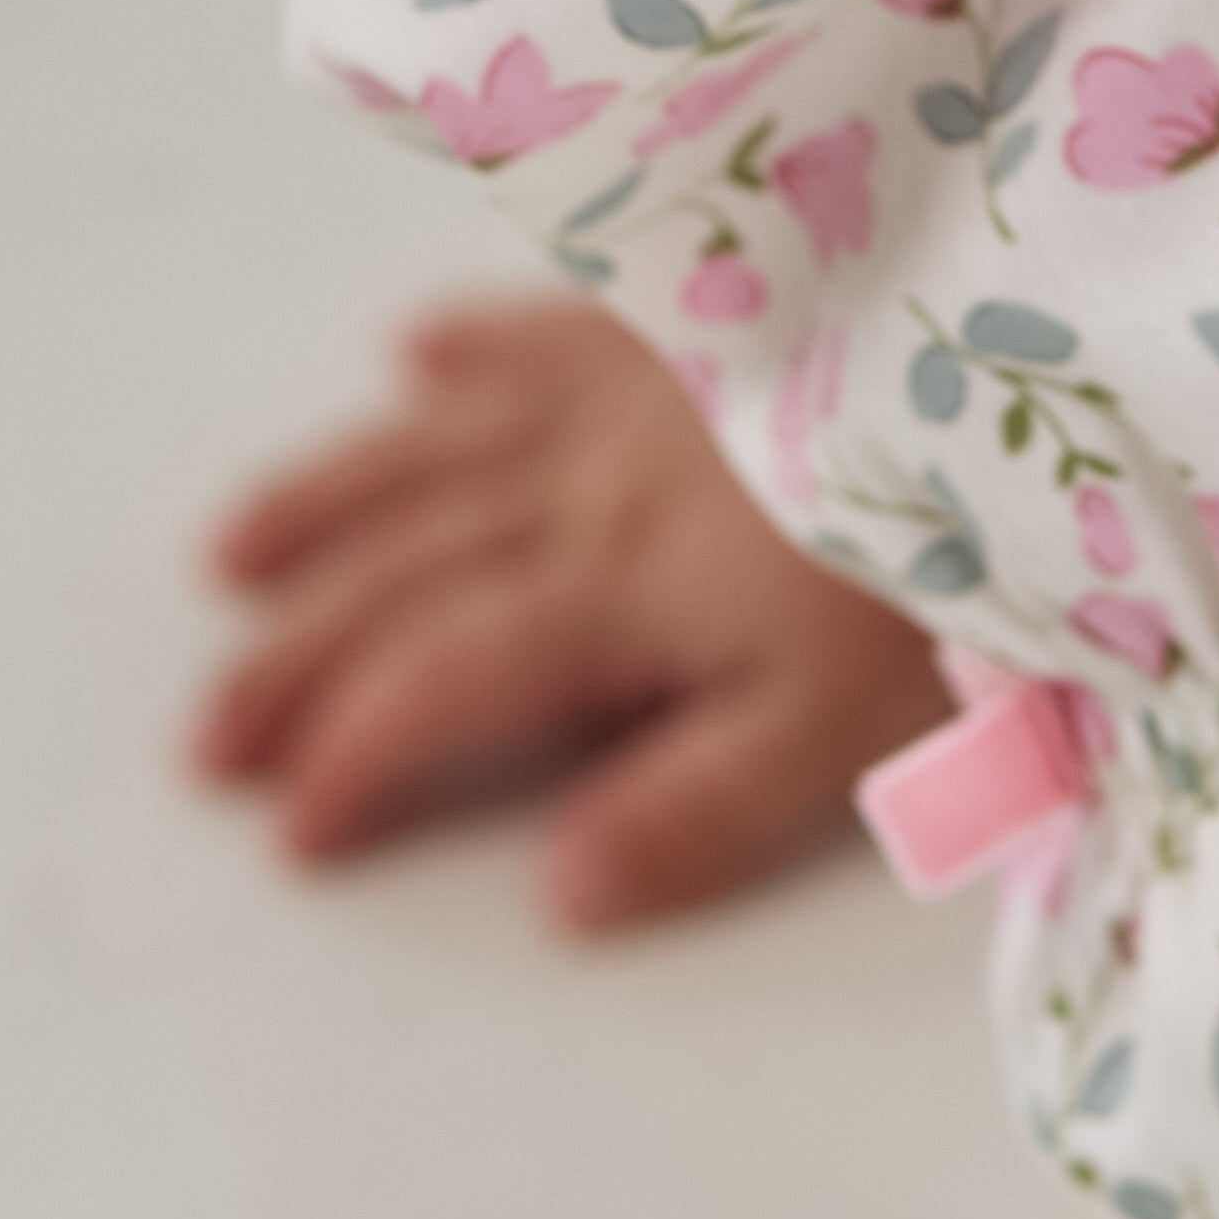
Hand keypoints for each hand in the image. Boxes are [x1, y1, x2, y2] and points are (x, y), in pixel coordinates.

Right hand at [188, 297, 951, 925]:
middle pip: (407, 573)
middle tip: (206, 737)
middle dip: (297, 657)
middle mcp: (591, 481)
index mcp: (621, 588)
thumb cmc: (951, 567)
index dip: (360, 755)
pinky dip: (471, 342)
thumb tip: (558, 894)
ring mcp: (630, 390)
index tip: (291, 833)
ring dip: (329, 506)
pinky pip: (544, 325)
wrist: (1012, 370)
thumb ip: (694, 808)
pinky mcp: (685, 326)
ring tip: (231, 561)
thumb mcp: (843, 727)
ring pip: (437, 450)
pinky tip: (410, 348)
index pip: (450, 681)